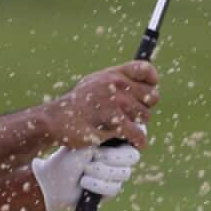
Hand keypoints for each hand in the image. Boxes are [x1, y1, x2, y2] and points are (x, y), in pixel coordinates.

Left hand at [32, 131, 143, 210]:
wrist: (53, 182)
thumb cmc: (66, 158)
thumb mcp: (85, 144)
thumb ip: (106, 139)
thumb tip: (126, 134)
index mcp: (112, 139)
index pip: (135, 135)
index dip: (129, 139)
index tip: (111, 141)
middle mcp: (118, 156)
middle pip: (132, 156)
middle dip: (113, 157)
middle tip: (95, 156)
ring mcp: (116, 174)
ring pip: (124, 173)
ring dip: (101, 172)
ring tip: (84, 170)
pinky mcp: (111, 190)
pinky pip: (114, 188)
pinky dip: (97, 185)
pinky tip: (84, 182)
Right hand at [43, 61, 158, 147]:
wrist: (57, 119)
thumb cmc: (78, 103)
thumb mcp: (95, 82)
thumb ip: (117, 81)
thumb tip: (145, 86)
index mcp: (113, 73)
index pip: (145, 69)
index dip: (152, 80)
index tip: (150, 88)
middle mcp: (116, 85)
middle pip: (151, 96)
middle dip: (145, 107)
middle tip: (132, 114)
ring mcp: (116, 103)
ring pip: (146, 116)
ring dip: (138, 124)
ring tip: (125, 126)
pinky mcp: (115, 124)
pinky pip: (138, 134)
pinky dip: (138, 140)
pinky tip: (133, 141)